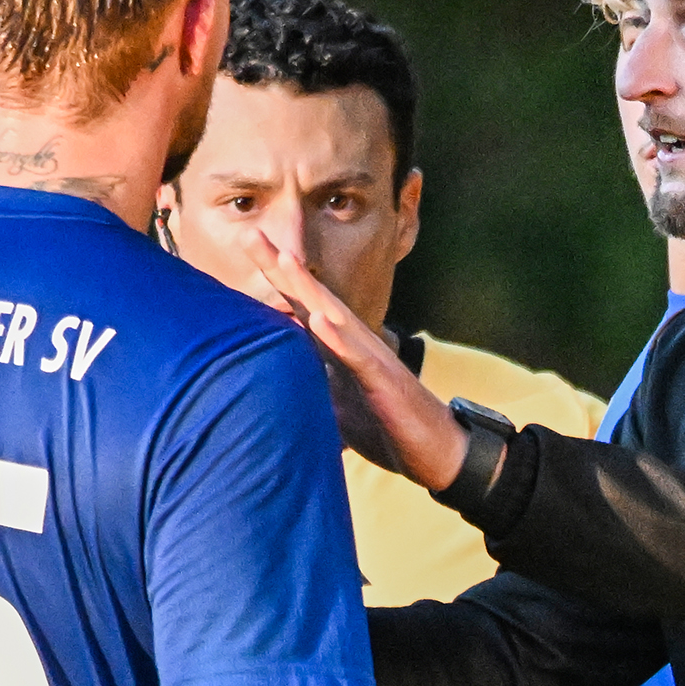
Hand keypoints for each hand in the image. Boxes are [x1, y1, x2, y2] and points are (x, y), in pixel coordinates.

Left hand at [249, 232, 474, 490]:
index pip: (301, 305)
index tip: (247, 243)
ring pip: (335, 317)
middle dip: (282, 266)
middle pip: (313, 298)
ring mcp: (371, 359)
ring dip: (309, 289)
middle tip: (250, 234)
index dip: (275, 276)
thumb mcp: (336, 406)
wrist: (438, 452)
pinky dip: (338, 339)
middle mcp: (355, 344)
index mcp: (339, 348)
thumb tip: (274, 383)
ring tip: (283, 261)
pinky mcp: (385, 382)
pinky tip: (319, 320)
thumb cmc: (386, 427)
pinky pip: (359, 358)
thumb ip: (310, 385)